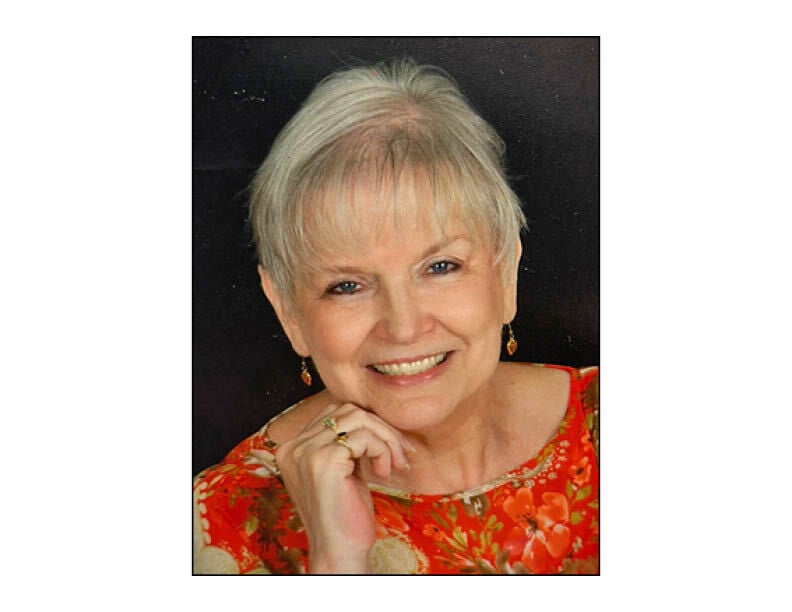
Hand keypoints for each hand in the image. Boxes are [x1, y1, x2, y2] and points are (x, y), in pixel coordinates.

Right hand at [270, 403, 411, 572]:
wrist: (339, 553)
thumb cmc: (345, 516)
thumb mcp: (341, 472)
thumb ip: (344, 444)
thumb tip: (372, 416)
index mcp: (293, 448)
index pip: (335, 412)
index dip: (368, 425)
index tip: (390, 446)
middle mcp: (294, 447)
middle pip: (348, 411)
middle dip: (381, 428)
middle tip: (399, 454)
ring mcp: (306, 452)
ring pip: (359, 419)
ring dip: (386, 439)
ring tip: (392, 465)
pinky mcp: (325, 461)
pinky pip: (365, 437)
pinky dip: (383, 450)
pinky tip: (383, 473)